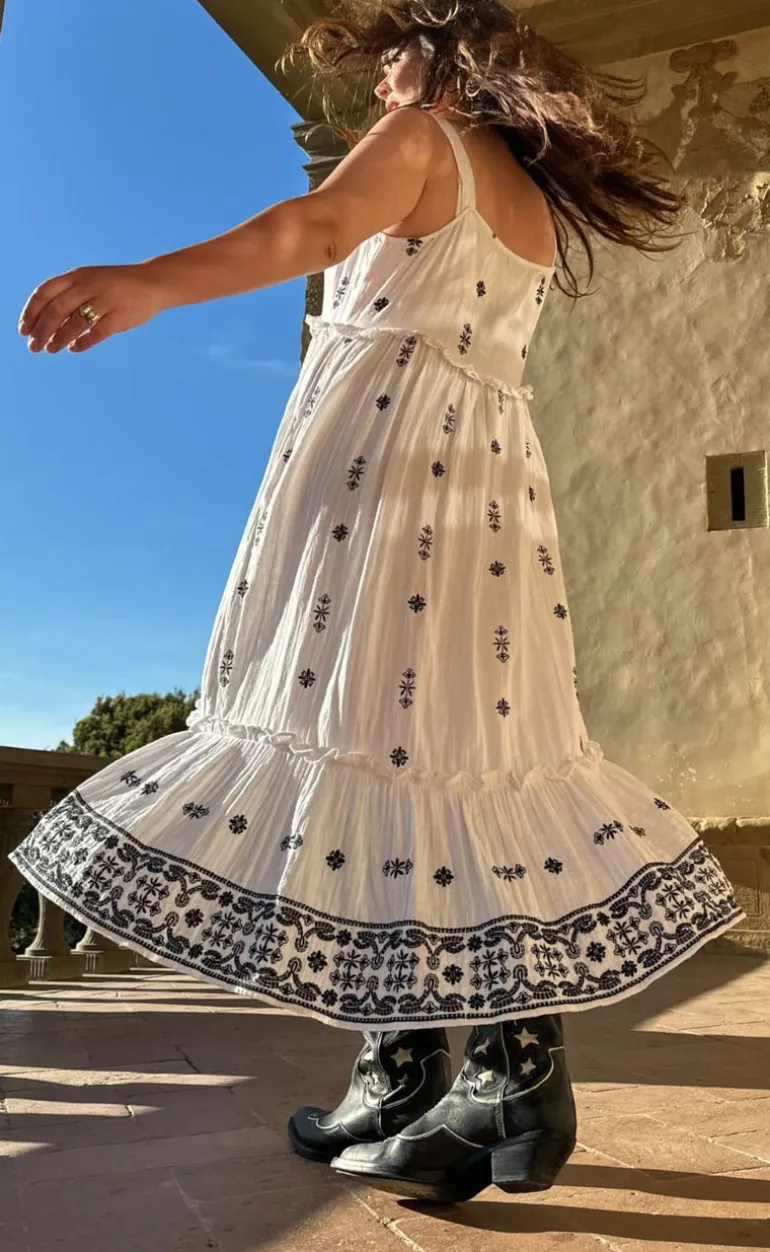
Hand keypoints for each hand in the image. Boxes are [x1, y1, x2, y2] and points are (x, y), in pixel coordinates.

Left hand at [19, 263, 164, 353]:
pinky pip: (97, 333)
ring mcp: (105, 301)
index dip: (30, 312)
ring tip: (51, 349)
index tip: (23, 329)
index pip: (44, 293)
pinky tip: (74, 348)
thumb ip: (67, 296)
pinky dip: (82, 342)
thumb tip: (44, 323)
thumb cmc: (115, 285)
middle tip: (34, 347)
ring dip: (58, 338)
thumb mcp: (88, 281)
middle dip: (41, 330)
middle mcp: (88, 286)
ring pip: (74, 323)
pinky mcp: (120, 317)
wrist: (151, 283)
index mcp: (76, 276)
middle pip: (56, 310)